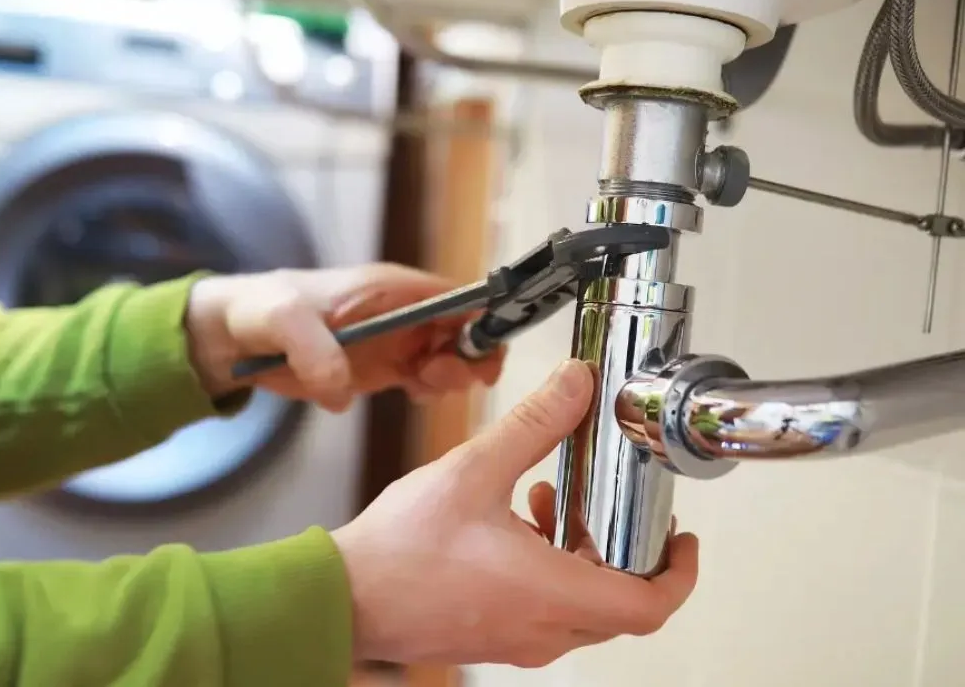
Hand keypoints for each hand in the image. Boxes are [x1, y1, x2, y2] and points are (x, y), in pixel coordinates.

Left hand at [184, 264, 505, 410]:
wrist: (234, 337)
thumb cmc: (262, 310)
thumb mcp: (282, 320)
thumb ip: (313, 349)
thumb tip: (342, 389)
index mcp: (392, 288)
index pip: (459, 297)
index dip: (481, 321)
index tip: (479, 354)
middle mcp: (404, 313)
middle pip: (466, 332)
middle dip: (469, 357)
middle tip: (436, 378)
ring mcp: (397, 342)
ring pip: (452, 359)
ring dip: (449, 378)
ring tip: (419, 387)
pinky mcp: (383, 369)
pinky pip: (425, 381)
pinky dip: (428, 391)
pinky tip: (409, 394)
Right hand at [332, 359, 699, 666]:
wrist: (343, 596)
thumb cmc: (400, 551)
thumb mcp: (474, 470)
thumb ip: (533, 425)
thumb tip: (576, 386)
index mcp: (550, 593)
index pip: (649, 605)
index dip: (679, 572)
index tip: (682, 540)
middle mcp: (541, 628)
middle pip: (620, 603)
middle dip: (625, 550)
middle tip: (614, 507)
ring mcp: (516, 639)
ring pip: (581, 606)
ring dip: (581, 553)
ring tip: (550, 501)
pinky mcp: (491, 637)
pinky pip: (545, 611)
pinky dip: (549, 568)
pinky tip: (513, 521)